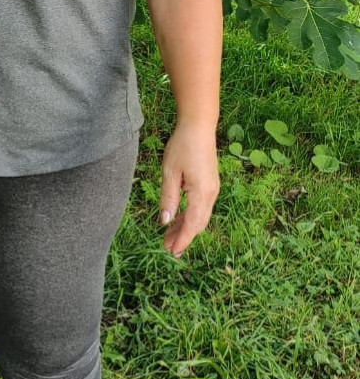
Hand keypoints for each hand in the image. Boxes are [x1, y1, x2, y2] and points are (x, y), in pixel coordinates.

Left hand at [157, 122, 218, 257]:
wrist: (199, 127)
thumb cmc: (182, 146)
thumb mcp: (169, 172)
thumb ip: (168, 198)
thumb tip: (165, 222)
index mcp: (202, 192)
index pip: (193, 224)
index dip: (183, 239)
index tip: (172, 252)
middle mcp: (211, 194)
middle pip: (198, 223)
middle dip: (183, 237)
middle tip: (167, 249)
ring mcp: (212, 189)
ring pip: (200, 216)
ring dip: (186, 227)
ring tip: (169, 237)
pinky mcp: (209, 184)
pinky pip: (201, 207)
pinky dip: (189, 216)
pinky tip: (178, 219)